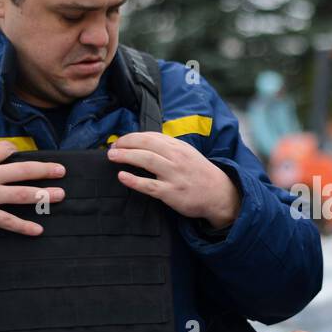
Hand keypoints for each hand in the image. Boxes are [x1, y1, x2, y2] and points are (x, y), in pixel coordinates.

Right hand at [0, 140, 65, 235]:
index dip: (15, 149)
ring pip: (23, 195)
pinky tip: (38, 230)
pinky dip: (24, 227)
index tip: (21, 152)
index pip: (6, 149)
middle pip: (25, 171)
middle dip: (46, 170)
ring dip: (44, 195)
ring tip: (60, 195)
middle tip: (61, 171)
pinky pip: (9, 221)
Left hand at [107, 132, 240, 227]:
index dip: (133, 137)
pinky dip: (134, 180)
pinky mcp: (171, 193)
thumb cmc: (199, 174)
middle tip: (112, 147)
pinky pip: (149, 185)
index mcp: (179, 147)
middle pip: (146, 144)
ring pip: (146, 160)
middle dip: (126, 143)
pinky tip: (122, 176)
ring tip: (112, 156)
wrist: (219, 194)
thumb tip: (144, 143)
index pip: (151, 136)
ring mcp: (174, 175)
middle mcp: (176, 158)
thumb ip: (169, 148)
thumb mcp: (188, 154)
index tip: (120, 141)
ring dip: (126, 156)